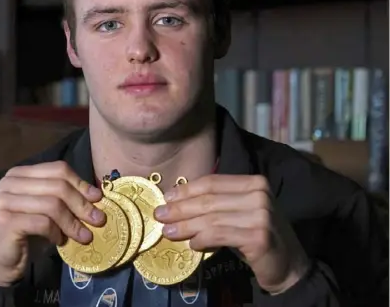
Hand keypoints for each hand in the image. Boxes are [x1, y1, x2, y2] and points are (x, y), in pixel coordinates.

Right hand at [0, 161, 105, 286]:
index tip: (98, 199)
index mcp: (20, 173)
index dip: (80, 183)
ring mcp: (4, 200)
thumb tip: (96, 195)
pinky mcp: (5, 221)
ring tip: (84, 236)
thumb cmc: (27, 233)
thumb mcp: (47, 210)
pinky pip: (43, 223)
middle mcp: (10, 182)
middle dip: (81, 204)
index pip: (58, 169)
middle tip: (98, 220)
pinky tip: (59, 241)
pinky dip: (56, 233)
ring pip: (52, 204)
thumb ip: (64, 197)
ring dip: (72, 222)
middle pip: (58, 186)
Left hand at [154, 174, 309, 294]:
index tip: (166, 198)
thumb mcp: (237, 214)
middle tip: (160, 216)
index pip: (212, 182)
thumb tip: (175, 201)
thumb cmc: (256, 236)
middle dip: (181, 208)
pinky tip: (192, 244)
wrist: (288, 265)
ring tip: (168, 232)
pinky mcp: (259, 236)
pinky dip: (202, 239)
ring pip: (211, 218)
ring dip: (186, 226)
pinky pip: (220, 235)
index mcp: (254, 182)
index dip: (186, 190)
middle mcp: (260, 194)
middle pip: (209, 199)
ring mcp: (261, 214)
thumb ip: (215, 204)